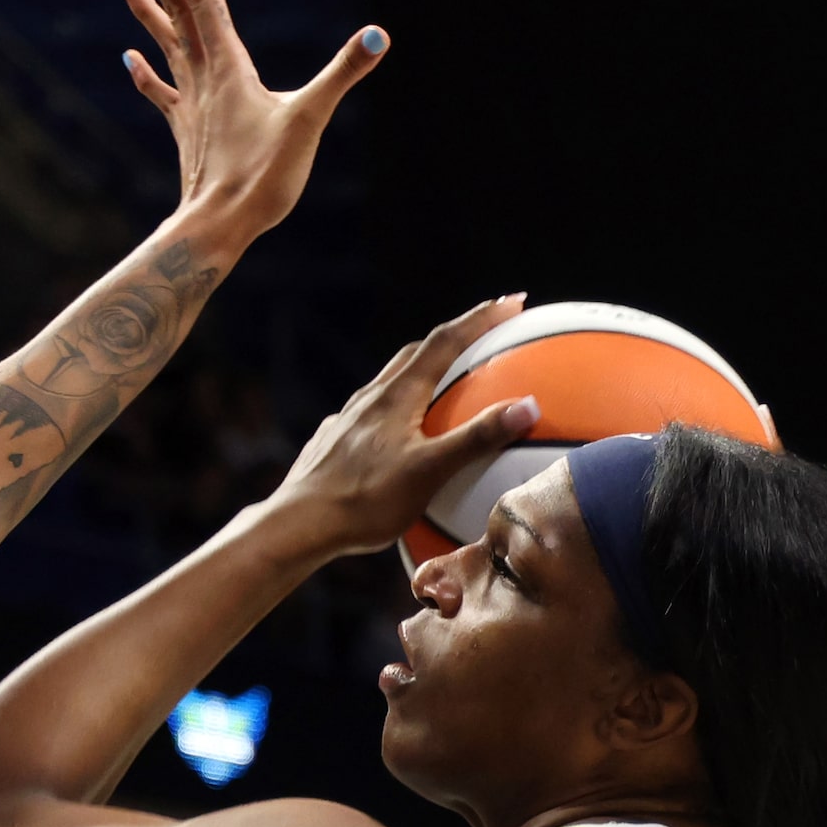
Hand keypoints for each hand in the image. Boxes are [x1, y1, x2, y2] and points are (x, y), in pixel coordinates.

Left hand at [116, 0, 386, 238]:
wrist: (219, 230)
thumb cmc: (262, 179)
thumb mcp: (309, 120)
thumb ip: (342, 73)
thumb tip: (378, 35)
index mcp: (229, 64)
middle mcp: (204, 77)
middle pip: (175, 8)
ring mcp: (192, 105)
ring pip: (164, 43)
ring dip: (145, 8)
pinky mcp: (187, 133)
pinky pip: (162, 93)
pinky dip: (146, 72)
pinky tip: (130, 57)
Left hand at [270, 296, 542, 553]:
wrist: (298, 525)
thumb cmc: (365, 501)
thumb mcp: (430, 471)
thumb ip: (477, 439)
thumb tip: (528, 406)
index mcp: (397, 395)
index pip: (446, 341)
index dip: (482, 318)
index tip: (514, 301)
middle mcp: (369, 398)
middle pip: (415, 353)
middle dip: (452, 336)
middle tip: (482, 332)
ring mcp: (346, 419)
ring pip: (388, 382)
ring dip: (418, 370)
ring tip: (439, 378)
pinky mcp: (331, 443)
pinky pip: (368, 415)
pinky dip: (391, 409)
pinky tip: (392, 431)